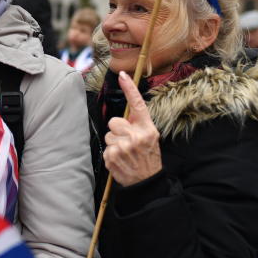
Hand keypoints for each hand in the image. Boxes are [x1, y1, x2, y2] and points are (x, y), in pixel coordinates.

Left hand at [103, 71, 161, 186]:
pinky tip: (121, 160)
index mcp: (147, 129)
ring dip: (114, 143)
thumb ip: (139, 125)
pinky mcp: (112, 156)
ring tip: (125, 153)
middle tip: (127, 142)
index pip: (137, 104)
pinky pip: (106, 148)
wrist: (147, 183)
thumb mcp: (151, 139)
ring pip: (108, 135)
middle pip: (114, 122)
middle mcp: (136, 136)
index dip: (129, 88)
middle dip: (118, 130)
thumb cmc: (148, 158)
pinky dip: (111, 154)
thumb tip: (125, 115)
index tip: (122, 75)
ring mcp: (123, 147)